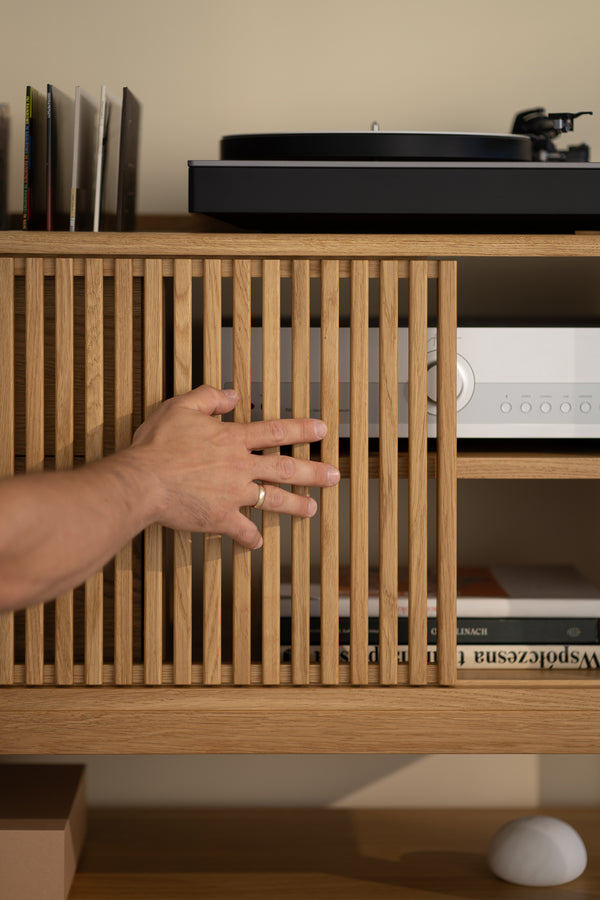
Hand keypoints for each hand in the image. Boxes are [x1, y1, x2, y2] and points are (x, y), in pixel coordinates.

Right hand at [127, 385, 339, 548]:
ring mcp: (233, 494)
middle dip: (313, 472)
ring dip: (296, 505)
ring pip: (274, 500)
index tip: (322, 430)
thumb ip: (208, 398)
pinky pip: (243, 531)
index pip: (275, 432)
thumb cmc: (158, 445)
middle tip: (333, 476)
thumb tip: (231, 394)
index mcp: (232, 439)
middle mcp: (240, 467)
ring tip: (313, 509)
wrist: (143, 480)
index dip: (301, 429)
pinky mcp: (221, 518)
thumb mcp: (180, 408)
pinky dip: (251, 538)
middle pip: (285, 469)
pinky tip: (258, 543)